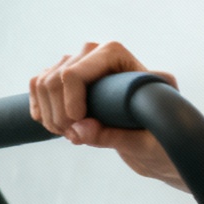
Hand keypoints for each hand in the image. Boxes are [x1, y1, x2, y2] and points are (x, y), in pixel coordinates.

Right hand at [30, 42, 180, 183]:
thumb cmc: (163, 142)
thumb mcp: (145, 144)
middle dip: (59, 111)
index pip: (78, 69)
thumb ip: (113, 137)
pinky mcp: (72, 81)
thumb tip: (77, 131)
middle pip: (57, 75)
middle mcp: (100, 56)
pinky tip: (53, 127)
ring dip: (49, 112)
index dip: (70, 98)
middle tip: (74, 137)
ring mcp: (83, 66)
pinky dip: (40, 107)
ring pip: (45, 80)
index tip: (76, 126)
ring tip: (69, 135)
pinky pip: (39, 85)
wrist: (160, 147)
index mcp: (122, 60)